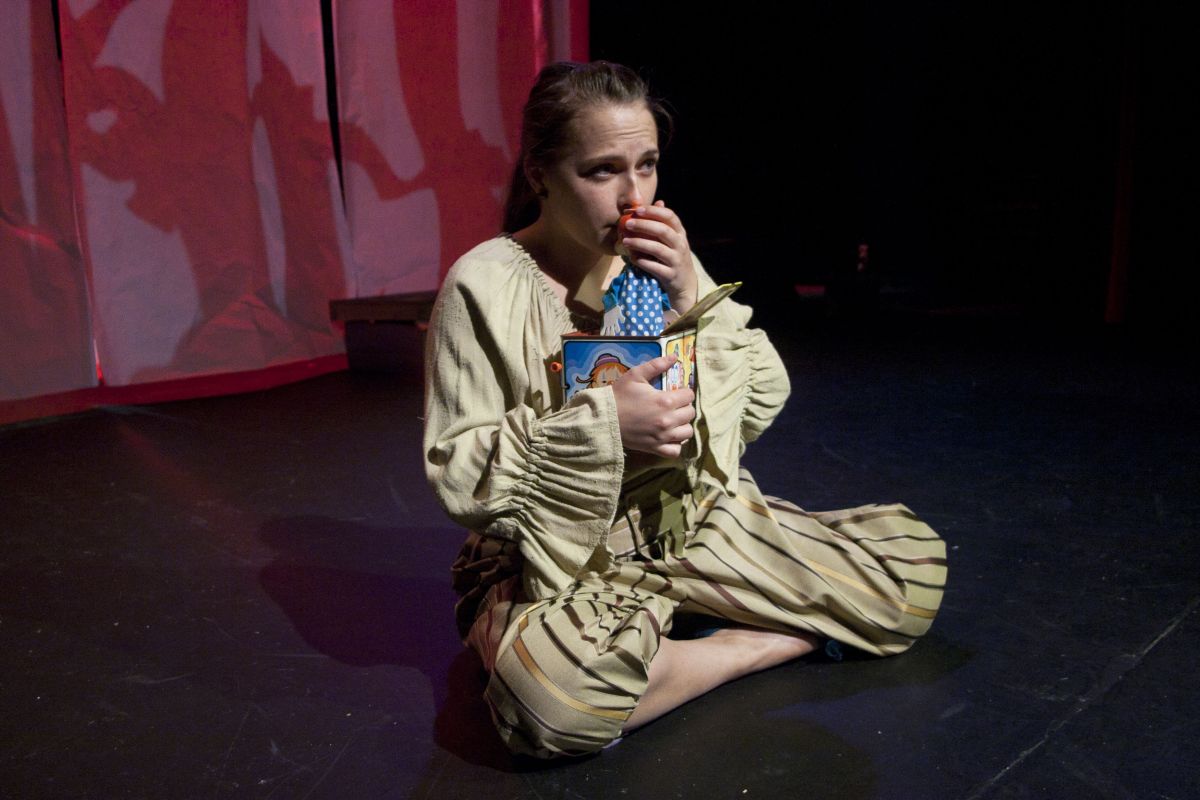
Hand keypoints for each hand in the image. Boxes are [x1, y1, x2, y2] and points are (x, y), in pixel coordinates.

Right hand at [611, 355, 695, 458]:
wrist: (604, 417)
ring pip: (687, 432)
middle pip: (690, 413)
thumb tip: (674, 356)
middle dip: (684, 407)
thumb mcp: (636, 375)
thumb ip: (656, 365)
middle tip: (673, 405)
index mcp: (665, 400)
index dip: (684, 392)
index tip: (676, 392)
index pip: (689, 395)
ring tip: (673, 421)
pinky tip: (669, 436)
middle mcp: (668, 420)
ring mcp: (663, 436)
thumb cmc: (619, 395)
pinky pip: (675, 451)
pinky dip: (675, 444)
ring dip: (682, 425)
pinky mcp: (655, 448)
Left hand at [620, 200, 697, 314]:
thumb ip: (664, 222)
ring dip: (640, 243)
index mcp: (680, 233)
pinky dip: (642, 262)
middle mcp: (680, 245)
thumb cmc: (674, 257)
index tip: (638, 209)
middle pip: (663, 231)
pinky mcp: (670, 275)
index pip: (670, 216)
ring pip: (658, 249)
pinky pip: (655, 267)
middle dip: (644, 225)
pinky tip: (632, 258)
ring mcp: (676, 261)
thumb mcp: (673, 239)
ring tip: (625, 241)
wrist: (685, 284)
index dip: (654, 211)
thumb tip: (658, 201)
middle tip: (627, 223)